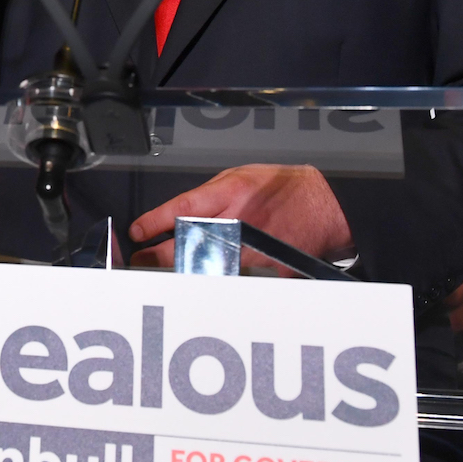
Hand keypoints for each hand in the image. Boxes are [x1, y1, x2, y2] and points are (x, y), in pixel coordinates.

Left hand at [128, 164, 353, 270]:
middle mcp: (238, 222)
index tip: (138, 233)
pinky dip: (214, 285)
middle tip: (142, 260)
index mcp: (230, 194)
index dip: (153, 223)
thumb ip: (207, 197)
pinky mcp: (267, 272)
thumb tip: (174, 216)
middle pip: (187, 245)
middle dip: (156, 256)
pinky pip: (232, 282)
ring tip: (164, 276)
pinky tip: (203, 284)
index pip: (181, 210)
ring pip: (205, 270)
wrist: (324, 206)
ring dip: (181, 274)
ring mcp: (252, 250)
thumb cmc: (282, 189)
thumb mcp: (239, 176)